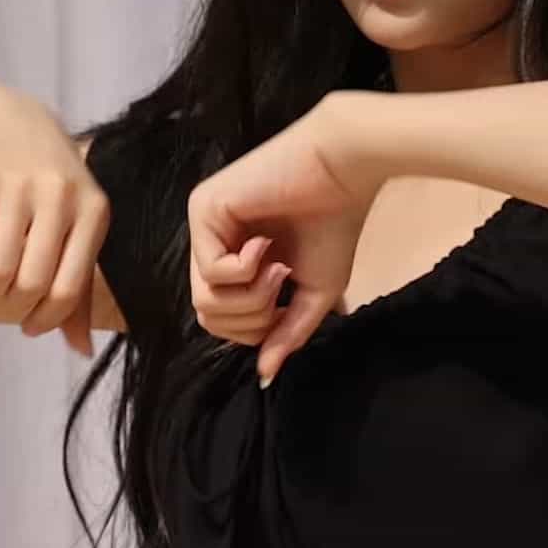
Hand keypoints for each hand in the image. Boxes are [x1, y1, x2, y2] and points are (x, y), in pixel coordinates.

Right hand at [0, 78, 108, 352]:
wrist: (11, 117)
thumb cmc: (54, 188)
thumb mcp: (80, 227)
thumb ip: (81, 290)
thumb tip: (81, 353)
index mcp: (94, 212)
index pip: (69, 290)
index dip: (46, 320)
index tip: (32, 327)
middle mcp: (60, 196)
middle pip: (30, 285)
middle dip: (15, 304)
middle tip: (10, 295)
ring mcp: (19, 185)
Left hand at [188, 97, 376, 384]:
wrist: (345, 172)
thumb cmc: (335, 226)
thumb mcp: (313, 293)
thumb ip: (287, 333)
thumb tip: (266, 376)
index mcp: (234, 260)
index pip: (221, 321)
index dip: (256, 330)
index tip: (288, 305)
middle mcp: (211, 242)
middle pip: (208, 316)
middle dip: (252, 318)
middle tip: (283, 286)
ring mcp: (203, 225)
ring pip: (204, 300)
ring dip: (251, 297)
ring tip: (279, 268)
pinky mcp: (203, 209)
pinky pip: (212, 270)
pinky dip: (245, 270)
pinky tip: (266, 245)